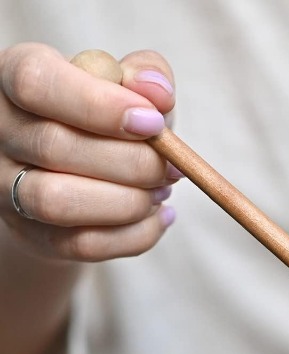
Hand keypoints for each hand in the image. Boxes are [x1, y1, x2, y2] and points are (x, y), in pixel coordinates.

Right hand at [0, 42, 178, 262]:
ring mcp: (6, 188)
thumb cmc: (105, 118)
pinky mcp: (33, 235)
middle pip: (54, 147)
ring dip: (128, 202)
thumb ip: (144, 77)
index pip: (37, 83)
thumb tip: (158, 92)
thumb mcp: (125, 86)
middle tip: (173, 167)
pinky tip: (160, 217)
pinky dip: (135, 234)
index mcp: (14, 75)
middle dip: (132, 162)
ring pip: (58, 202)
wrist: (80, 170)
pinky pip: (83, 244)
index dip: (100, 106)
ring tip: (162, 192)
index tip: (153, 124)